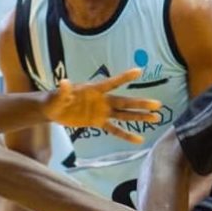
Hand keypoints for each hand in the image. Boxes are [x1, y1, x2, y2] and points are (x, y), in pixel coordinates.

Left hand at [45, 67, 161, 143]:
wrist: (54, 109)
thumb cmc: (55, 99)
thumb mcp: (57, 95)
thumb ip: (63, 91)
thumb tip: (64, 83)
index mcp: (94, 90)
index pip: (111, 83)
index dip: (124, 77)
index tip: (139, 71)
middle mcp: (102, 100)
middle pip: (124, 102)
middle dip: (140, 104)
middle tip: (157, 104)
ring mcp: (102, 112)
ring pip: (124, 115)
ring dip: (139, 116)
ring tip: (156, 118)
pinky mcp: (98, 122)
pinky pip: (114, 129)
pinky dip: (126, 135)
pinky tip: (138, 139)